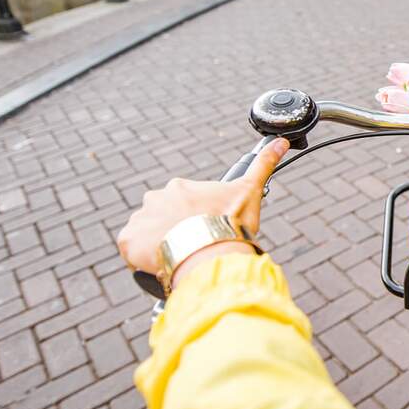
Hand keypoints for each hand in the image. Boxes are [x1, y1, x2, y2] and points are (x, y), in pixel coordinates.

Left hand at [115, 138, 289, 277]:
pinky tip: (162, 266)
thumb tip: (281, 142)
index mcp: (179, 188)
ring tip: (180, 260)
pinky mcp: (127, 241)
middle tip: (194, 248)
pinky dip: (142, 259)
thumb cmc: (229, 224)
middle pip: (163, 219)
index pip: (183, 205)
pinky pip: (131, 251)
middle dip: (175, 232)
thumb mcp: (249, 192)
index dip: (195, 221)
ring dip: (160, 246)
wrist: (207, 253)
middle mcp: (155, 199)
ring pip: (148, 235)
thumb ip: (263, 165)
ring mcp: (139, 219)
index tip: (205, 233)